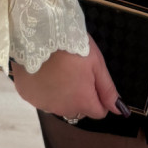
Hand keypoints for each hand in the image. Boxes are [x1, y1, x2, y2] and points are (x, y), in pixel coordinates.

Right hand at [10, 34, 126, 120]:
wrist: (39, 35)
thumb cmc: (73, 47)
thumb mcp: (97, 64)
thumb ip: (108, 90)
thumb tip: (119, 110)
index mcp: (82, 102)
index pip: (98, 112)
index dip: (99, 98)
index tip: (93, 80)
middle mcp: (63, 109)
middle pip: (78, 110)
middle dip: (80, 97)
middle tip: (75, 73)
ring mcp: (43, 104)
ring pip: (59, 105)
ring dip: (62, 95)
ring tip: (58, 71)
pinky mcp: (28, 96)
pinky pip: (41, 98)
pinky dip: (44, 90)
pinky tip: (44, 73)